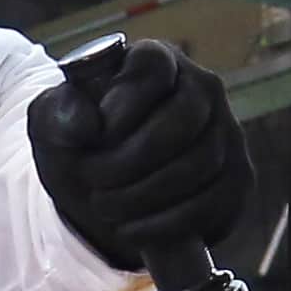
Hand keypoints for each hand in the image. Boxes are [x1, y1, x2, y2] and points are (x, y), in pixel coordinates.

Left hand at [26, 37, 252, 267]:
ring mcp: (227, 132)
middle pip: (181, 122)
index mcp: (156, 61)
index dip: (122, 105)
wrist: (104, 188)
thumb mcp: (52, 123)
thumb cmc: (81, 143)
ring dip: (144, 195)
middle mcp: (202, 88)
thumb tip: (87, 124)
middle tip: (93, 181)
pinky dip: (167, 223)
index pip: (153, 68)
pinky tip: (132, 229)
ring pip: (200, 164)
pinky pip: (213, 203)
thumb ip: (58, 113)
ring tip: (106, 206)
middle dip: (129, 161)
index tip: (93, 138)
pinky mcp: (237, 179)